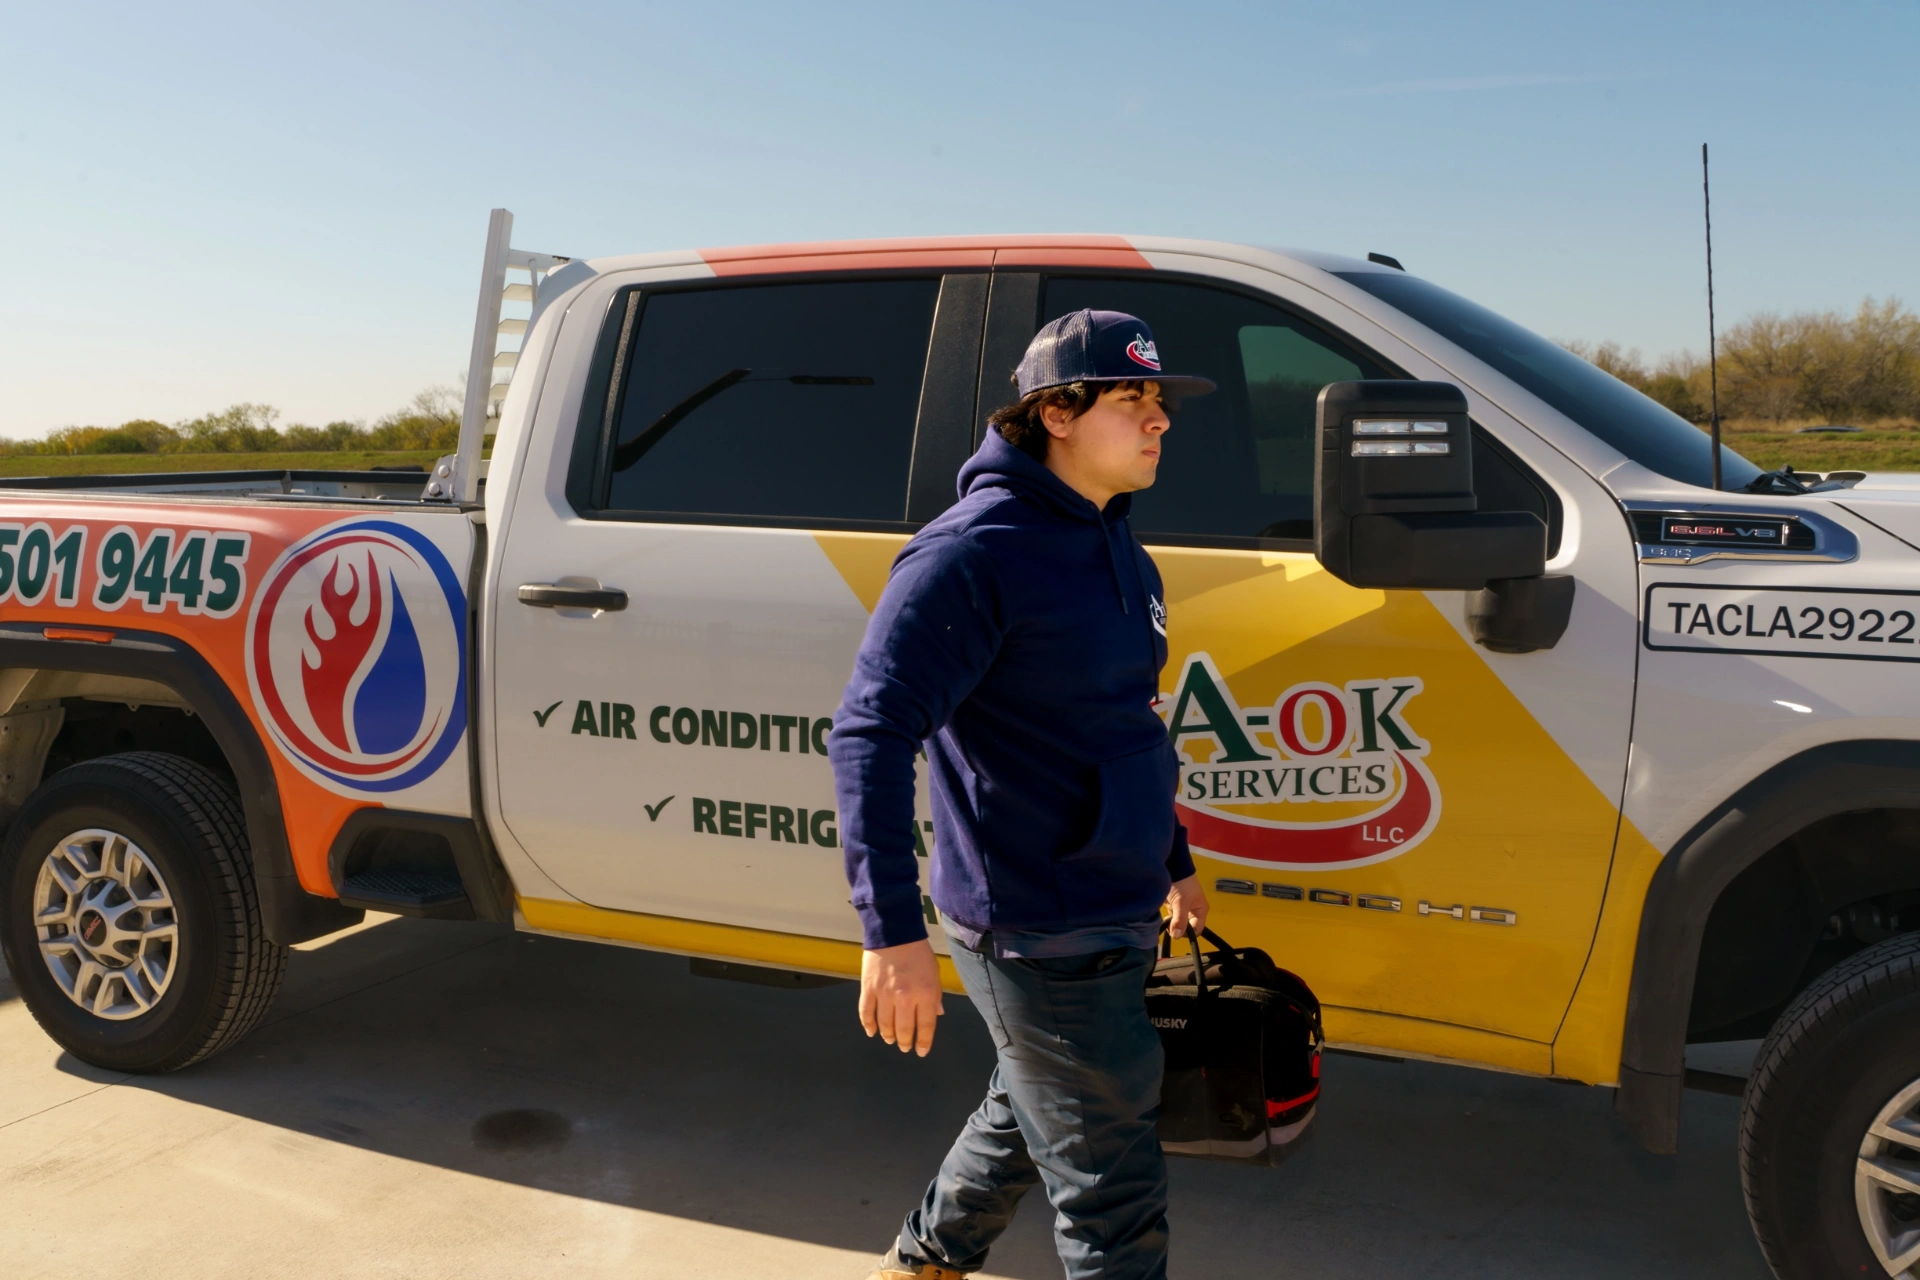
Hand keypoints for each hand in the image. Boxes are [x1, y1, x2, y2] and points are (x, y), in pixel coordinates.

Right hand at [859, 939, 944, 1055]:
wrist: (893, 931)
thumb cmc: (918, 952)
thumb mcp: (934, 973)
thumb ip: (935, 995)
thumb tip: (937, 1015)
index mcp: (926, 993)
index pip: (926, 1026)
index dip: (923, 1042)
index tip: (920, 1052)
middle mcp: (905, 998)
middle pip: (904, 1029)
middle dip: (905, 1042)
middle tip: (904, 1047)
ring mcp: (885, 994)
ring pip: (885, 1025)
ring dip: (888, 1036)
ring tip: (890, 1040)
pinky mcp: (868, 989)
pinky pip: (866, 1013)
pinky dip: (868, 1025)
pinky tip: (871, 1032)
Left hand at [1166, 874, 1209, 938]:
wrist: (1171, 868)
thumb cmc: (1181, 884)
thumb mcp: (1181, 902)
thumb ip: (1180, 919)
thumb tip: (1177, 936)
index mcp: (1200, 911)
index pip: (1196, 930)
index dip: (1187, 933)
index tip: (1176, 930)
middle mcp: (1193, 912)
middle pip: (1187, 928)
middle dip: (1178, 928)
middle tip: (1169, 923)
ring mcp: (1182, 909)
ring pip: (1178, 924)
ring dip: (1171, 923)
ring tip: (1166, 917)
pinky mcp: (1173, 906)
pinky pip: (1171, 918)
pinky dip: (1167, 919)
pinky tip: (1163, 916)